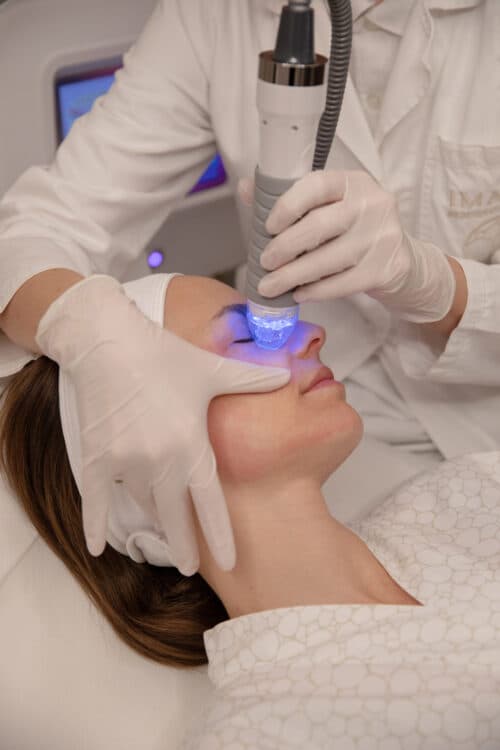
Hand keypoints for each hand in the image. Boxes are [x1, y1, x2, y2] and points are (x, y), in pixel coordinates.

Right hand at [35, 275, 289, 574]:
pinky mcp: (97, 457)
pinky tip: (96, 550)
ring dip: (154, 521)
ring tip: (164, 536)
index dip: (220, 535)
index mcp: (191, 444)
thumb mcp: (213, 368)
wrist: (108, 340)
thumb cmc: (164, 354)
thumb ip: (253, 378)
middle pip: (175, 517)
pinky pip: (95, 501)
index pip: (210, 503)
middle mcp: (160, 460)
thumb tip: (290, 372)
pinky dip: (95, 525)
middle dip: (185, 547)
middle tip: (190, 568)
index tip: (230, 563)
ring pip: (143, 504)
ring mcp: (125, 462)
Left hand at [243, 170, 455, 323]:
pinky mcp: (386, 268)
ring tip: (270, 286)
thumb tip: (245, 188)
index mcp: (353, 182)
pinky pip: (342, 283)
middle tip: (264, 262)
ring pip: (328, 259)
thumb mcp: (328, 209)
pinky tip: (299, 294)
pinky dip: (315, 291)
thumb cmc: (353, 232)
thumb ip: (289, 200)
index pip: (317, 185)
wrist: (400, 263)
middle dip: (285, 247)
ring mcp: (382, 237)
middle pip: (320, 226)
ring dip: (293, 275)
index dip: (288, 205)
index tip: (268, 226)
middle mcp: (372, 204)